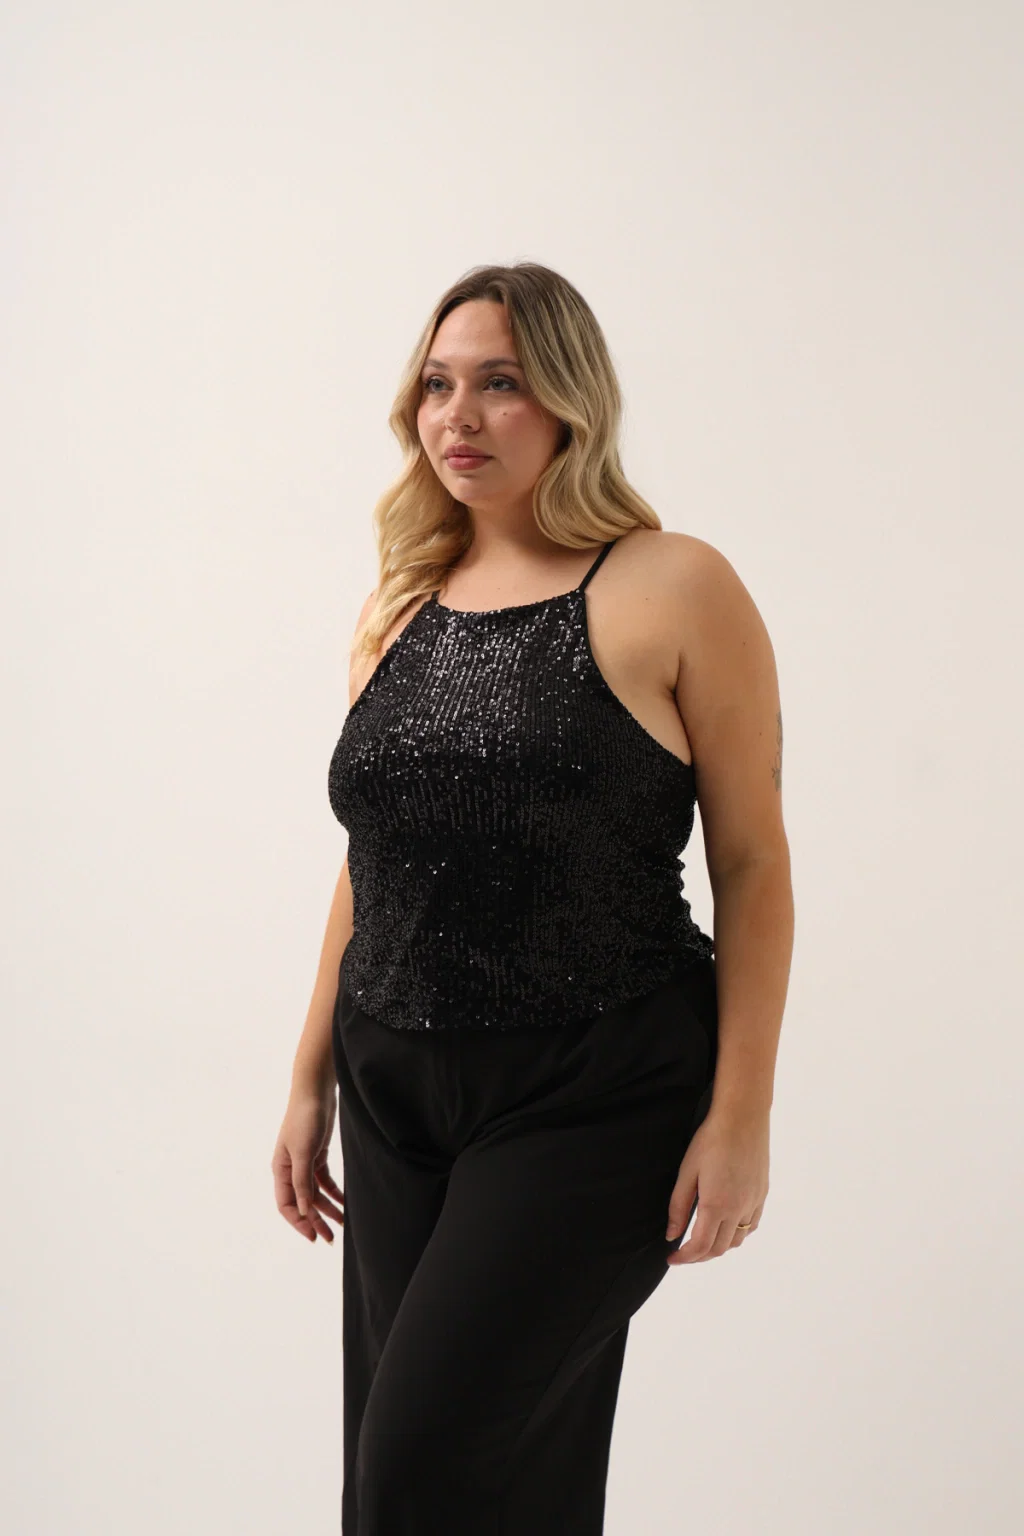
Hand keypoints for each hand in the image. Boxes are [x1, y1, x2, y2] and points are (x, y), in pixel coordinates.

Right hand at [271, 1086, 345, 1244]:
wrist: (316, 1091)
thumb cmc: (305, 1119)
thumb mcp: (303, 1152)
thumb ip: (302, 1182)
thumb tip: (303, 1211)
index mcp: (281, 1170)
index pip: (287, 1205)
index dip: (300, 1223)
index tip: (314, 1236)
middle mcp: (290, 1169)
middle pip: (303, 1202)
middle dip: (315, 1221)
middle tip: (330, 1239)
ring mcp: (304, 1162)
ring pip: (315, 1194)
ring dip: (327, 1208)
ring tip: (342, 1224)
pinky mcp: (317, 1155)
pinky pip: (324, 1181)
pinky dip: (334, 1193)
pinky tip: (344, 1202)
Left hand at [664, 1106, 768, 1264]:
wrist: (743, 1118)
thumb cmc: (711, 1140)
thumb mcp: (687, 1172)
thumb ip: (679, 1206)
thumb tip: (672, 1235)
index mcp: (717, 1205)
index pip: (701, 1247)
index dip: (685, 1258)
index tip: (672, 1258)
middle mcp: (738, 1209)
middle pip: (719, 1249)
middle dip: (699, 1256)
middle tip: (683, 1252)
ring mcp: (753, 1203)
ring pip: (737, 1240)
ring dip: (718, 1247)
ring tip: (702, 1241)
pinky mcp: (762, 1194)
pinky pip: (751, 1226)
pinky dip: (737, 1234)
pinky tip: (726, 1227)